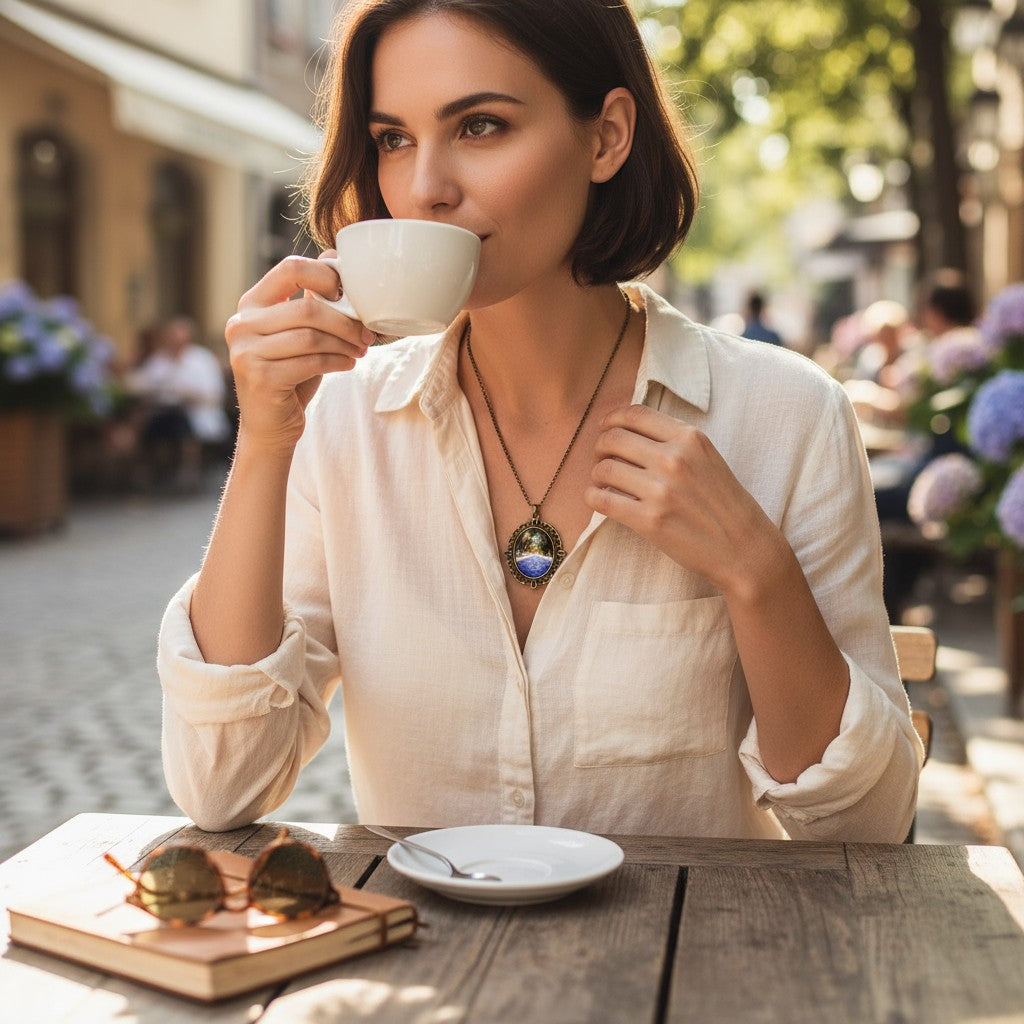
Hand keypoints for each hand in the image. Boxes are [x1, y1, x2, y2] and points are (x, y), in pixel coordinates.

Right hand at [224, 254, 373, 455]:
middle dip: (346, 322)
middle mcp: (241, 324)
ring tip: (359, 351)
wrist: (270, 426)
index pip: (290, 269)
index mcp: (250, 304)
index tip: (348, 295)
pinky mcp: (261, 378)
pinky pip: (311, 362)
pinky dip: (338, 362)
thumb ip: (311, 299)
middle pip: (307, 309)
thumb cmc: (290, 374)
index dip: (325, 276)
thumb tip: (335, 255)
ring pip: (312, 337)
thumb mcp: (300, 333)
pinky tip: (348, 364)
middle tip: (366, 334)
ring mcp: (247, 352)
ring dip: (345, 345)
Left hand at [586, 404, 784, 595]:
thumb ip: (674, 441)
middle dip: (599, 447)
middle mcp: (674, 459)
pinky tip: (599, 499)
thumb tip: (628, 429)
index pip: (635, 414)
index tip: (605, 428)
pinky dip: (592, 497)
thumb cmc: (724, 504)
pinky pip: (602, 500)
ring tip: (603, 483)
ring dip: (596, 475)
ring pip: (604, 469)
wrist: (744, 548)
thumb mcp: (707, 457)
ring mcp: (661, 490)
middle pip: (613, 438)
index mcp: (689, 438)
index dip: (612, 419)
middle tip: (601, 458)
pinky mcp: (649, 520)